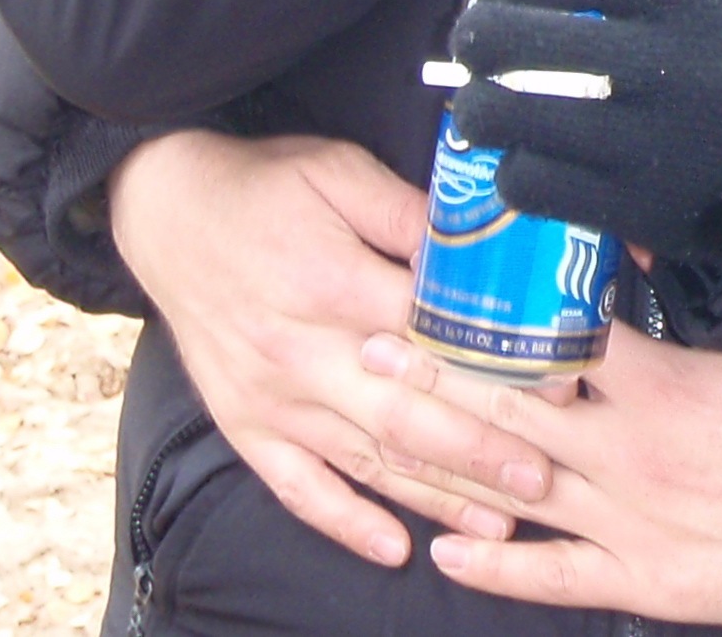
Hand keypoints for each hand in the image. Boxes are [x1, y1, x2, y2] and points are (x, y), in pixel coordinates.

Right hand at [107, 130, 553, 565]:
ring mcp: (273, 398)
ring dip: (432, 496)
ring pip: (365, 460)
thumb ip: (407, 212)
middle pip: (406, 414)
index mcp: (334, 284)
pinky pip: (297, 487)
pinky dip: (344, 522)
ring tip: (498, 524)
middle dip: (480, 453)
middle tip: (545, 482)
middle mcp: (304, 353)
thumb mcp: (341, 171)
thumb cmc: (266, 185)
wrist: (166, 209)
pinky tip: (393, 549)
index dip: (495, 367)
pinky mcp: (245, 425)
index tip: (555, 394)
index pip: (431, 339)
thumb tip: (472, 244)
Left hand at [360, 322, 721, 618]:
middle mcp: (637, 454)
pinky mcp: (653, 581)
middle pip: (512, 413)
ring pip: (519, 492)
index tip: (428, 295)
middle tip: (367, 350)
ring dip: (445, 464)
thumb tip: (629, 262)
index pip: (551, 345)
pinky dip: (499, 566)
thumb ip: (684, 317)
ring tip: (378, 433)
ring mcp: (638, 524)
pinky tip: (446, 549)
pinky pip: (557, 577)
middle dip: (434, 382)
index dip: (483, 322)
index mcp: (666, 386)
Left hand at [452, 0, 721, 268]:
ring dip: (476, 111)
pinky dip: (513, 173)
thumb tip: (489, 6)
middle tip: (470, 51)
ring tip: (483, 109)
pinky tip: (527, 161)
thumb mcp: (682, 0)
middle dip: (475, 41)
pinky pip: (530, 185)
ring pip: (509, 117)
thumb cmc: (706, 61)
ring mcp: (647, 140)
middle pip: (520, 40)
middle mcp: (663, 62)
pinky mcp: (634, 207)